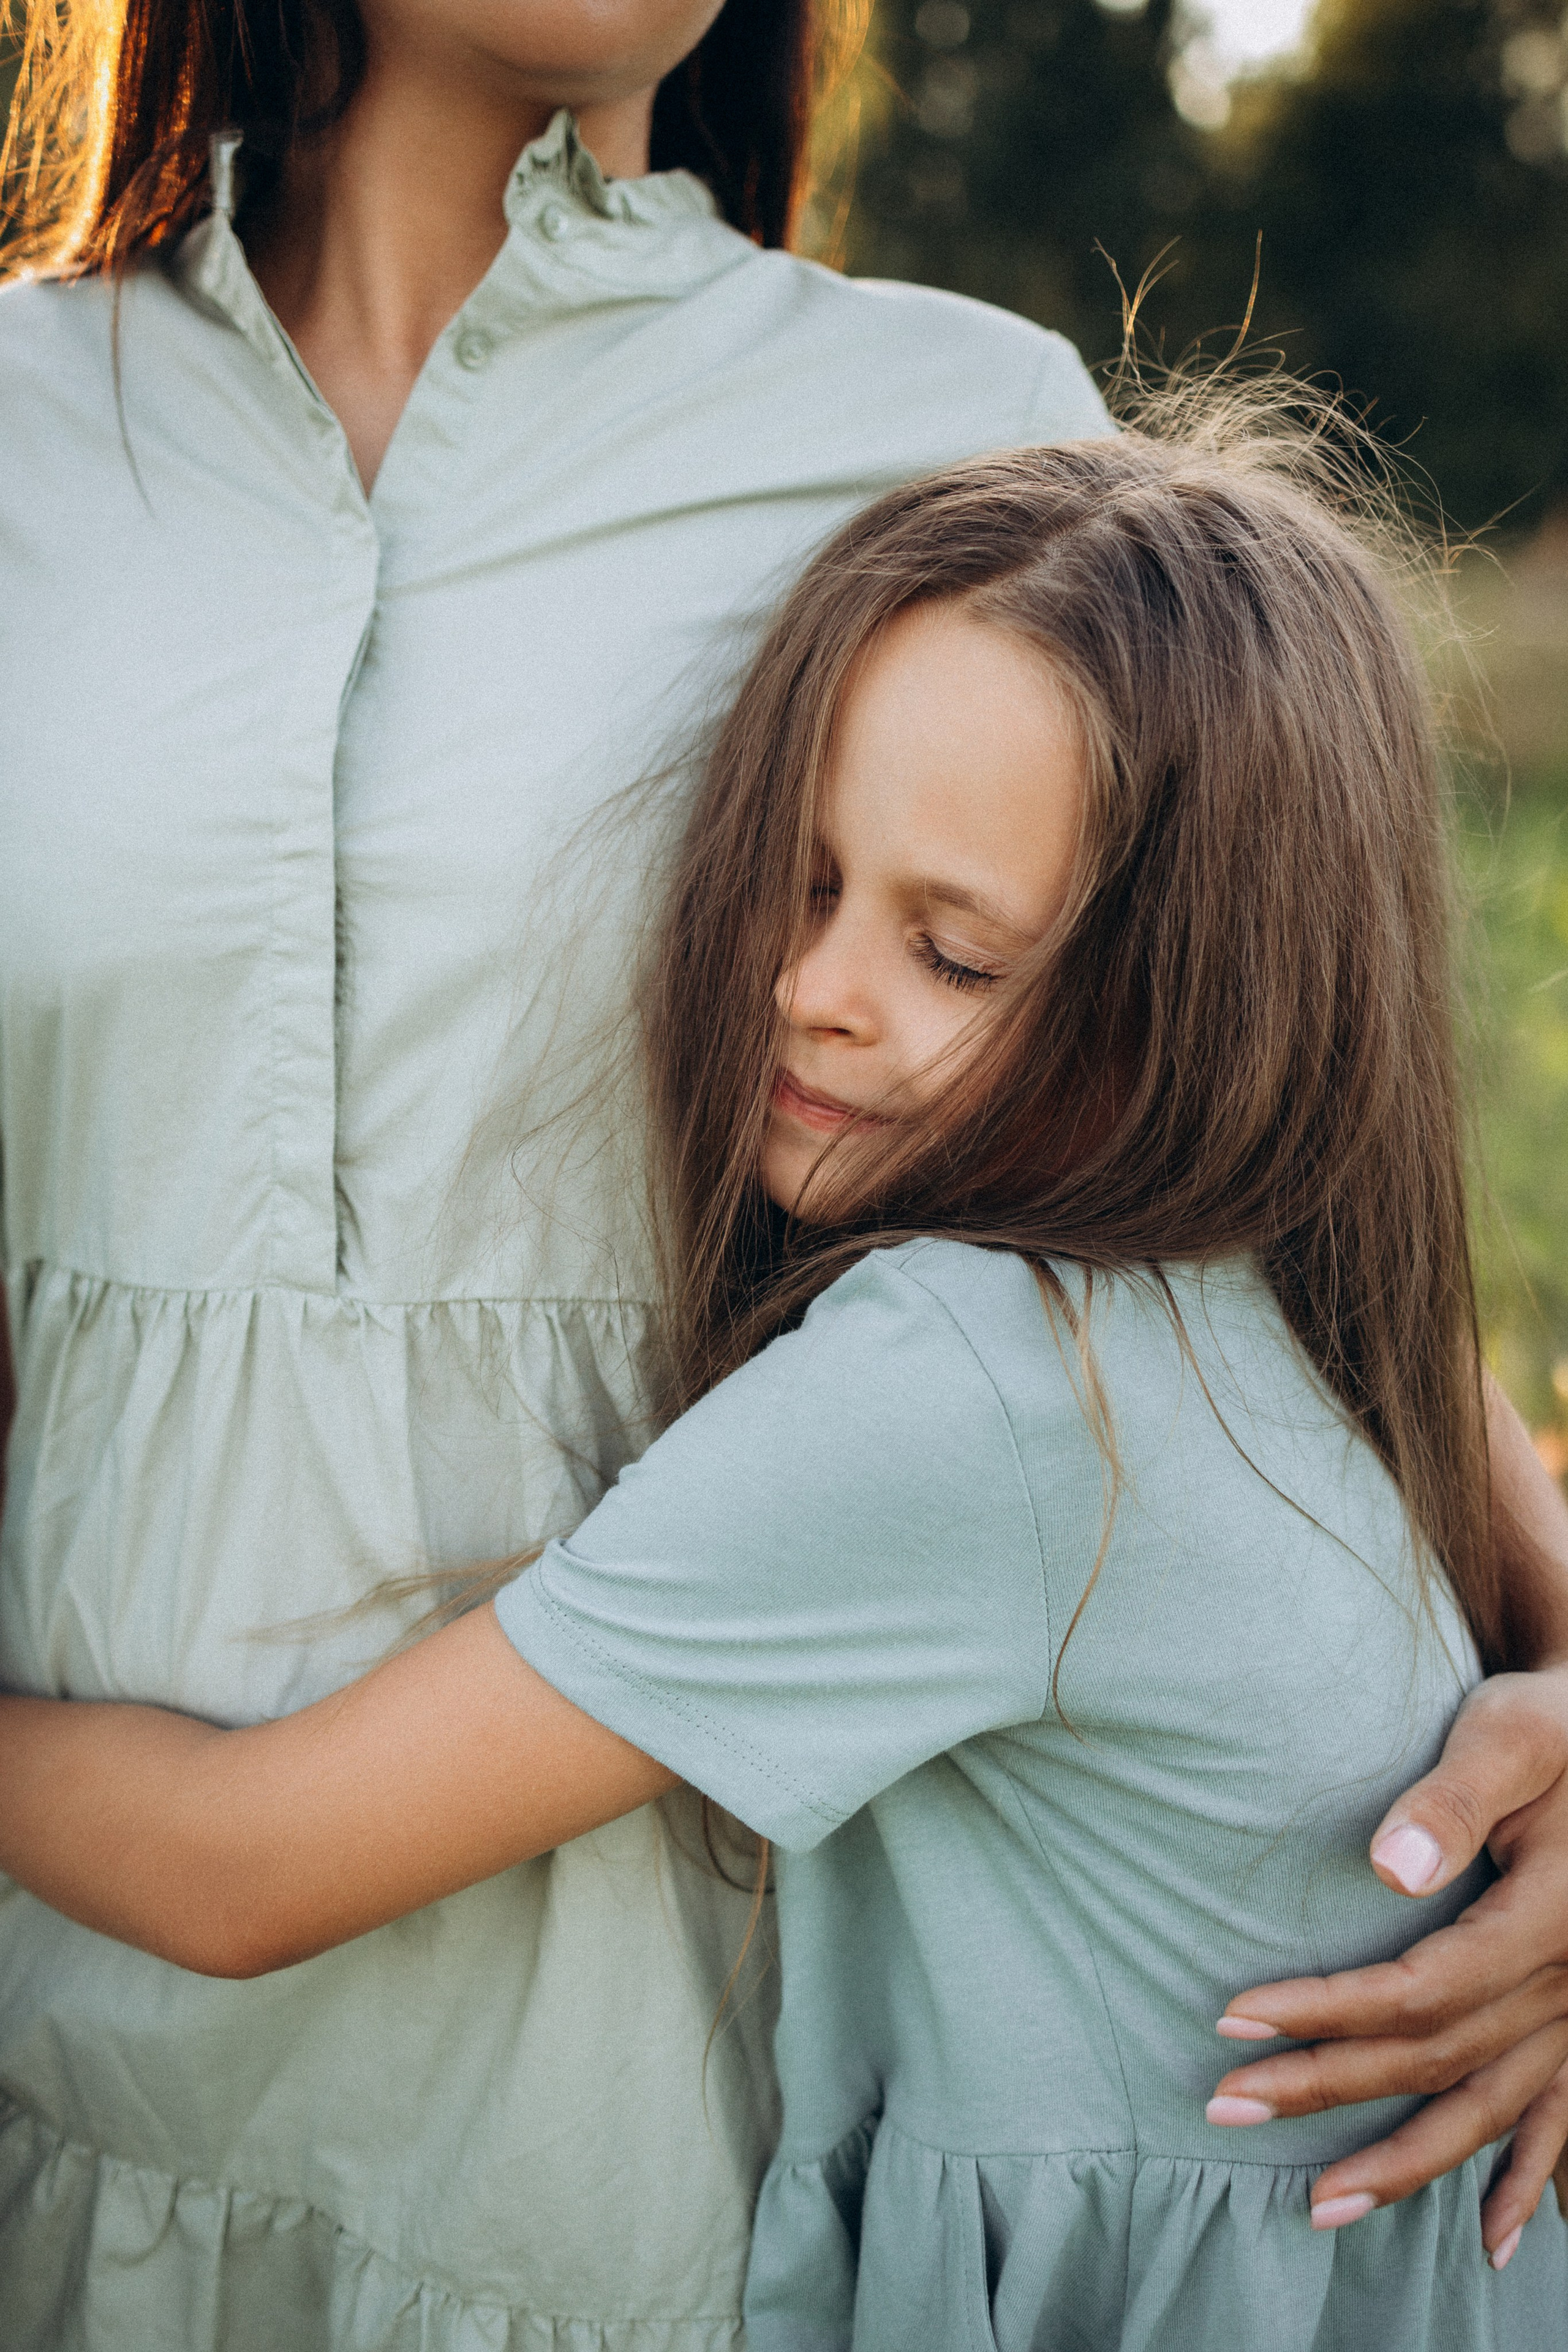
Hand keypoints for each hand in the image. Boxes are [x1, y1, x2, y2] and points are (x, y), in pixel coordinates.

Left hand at [1208, 1664, 1567, 2264]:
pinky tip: (1489, 2241)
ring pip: (1490, 2110)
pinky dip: (1525, 2183)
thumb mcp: (1510, 1735)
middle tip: (1223, 2107)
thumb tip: (1389, 1869)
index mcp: (1547, 1918)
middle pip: (1437, 2057)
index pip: (1422, 1990)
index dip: (1327, 2012)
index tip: (1232, 2019)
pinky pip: (1559, 2123)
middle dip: (1327, 2086)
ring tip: (1318, 2205)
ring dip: (1406, 2163)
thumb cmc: (1548, 1724)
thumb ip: (1453, 1797)